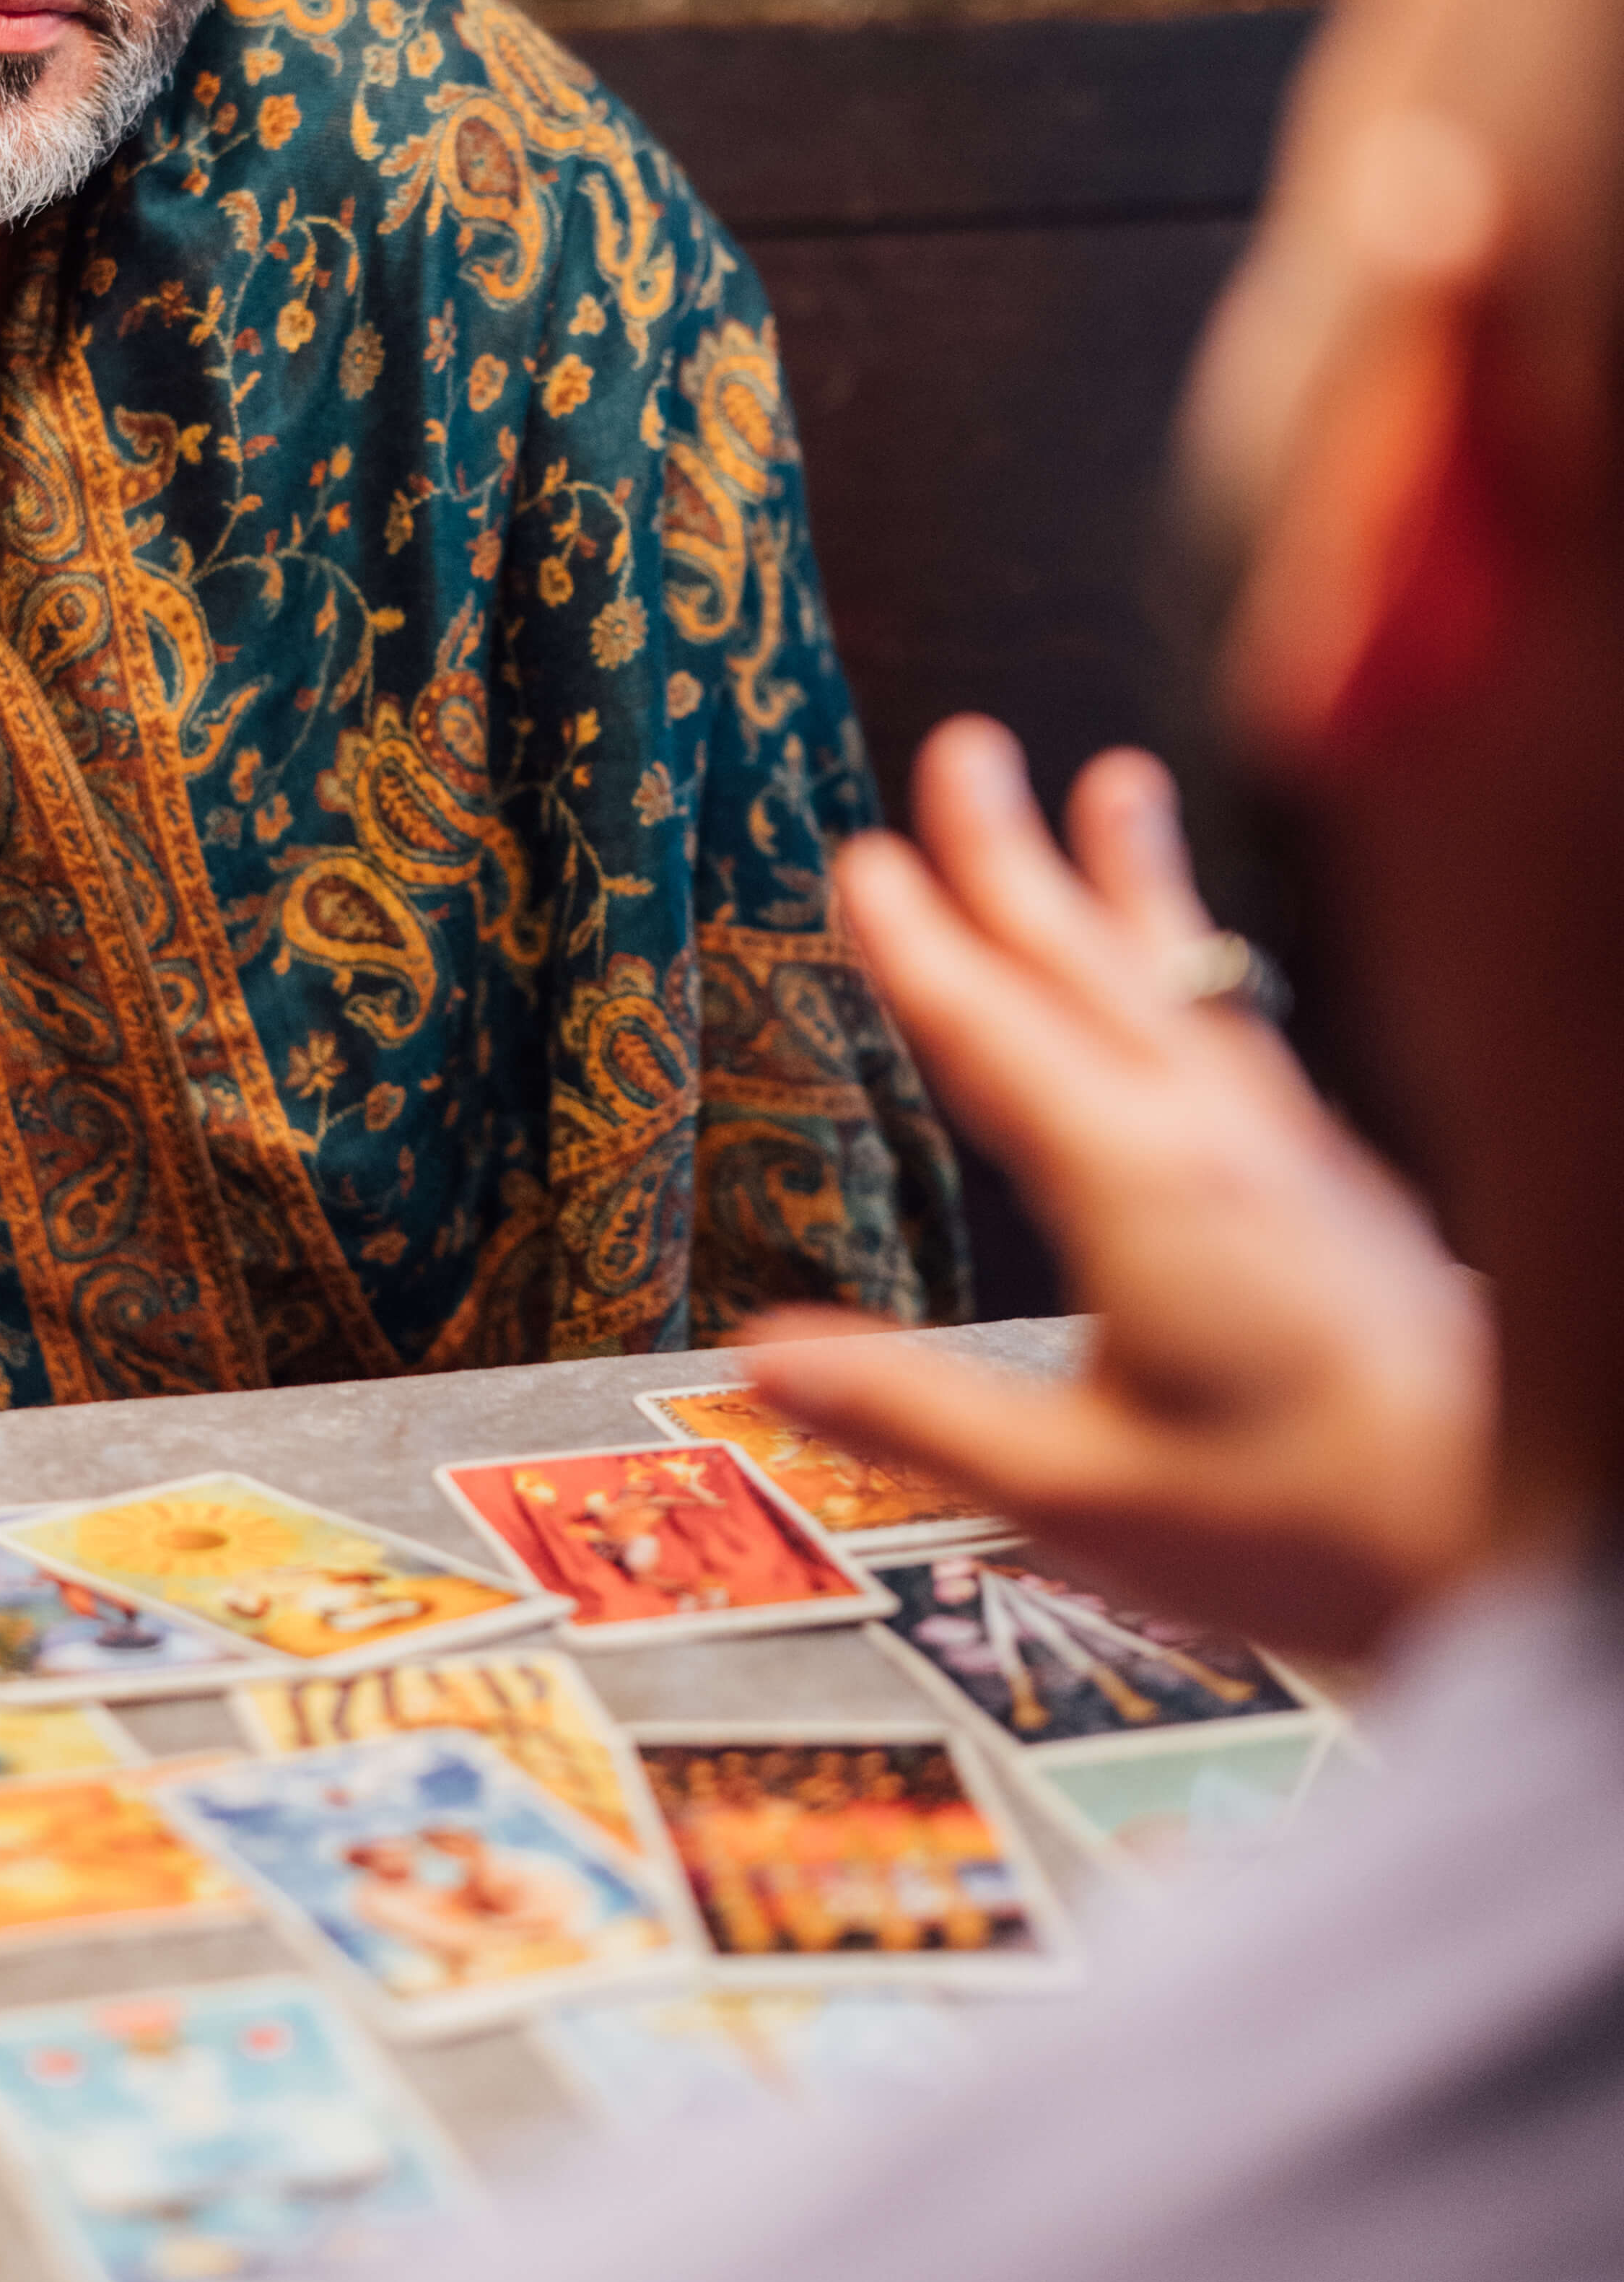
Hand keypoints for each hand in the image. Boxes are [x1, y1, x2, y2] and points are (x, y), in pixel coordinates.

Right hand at [739, 718, 1494, 1658]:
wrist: (1514, 1533)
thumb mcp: (1080, 1494)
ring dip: (1128, 881)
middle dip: (1016, 853)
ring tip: (1115, 782)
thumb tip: (768, 1357)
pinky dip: (1192, 964)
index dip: (920, 945)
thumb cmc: (1310, 1526)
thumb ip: (920, 1415)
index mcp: (1140, 1189)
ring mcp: (1286, 1154)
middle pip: (1091, 965)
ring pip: (1181, 981)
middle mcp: (1216, 1140)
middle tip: (965, 748)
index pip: (996, 1036)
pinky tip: (1192, 974)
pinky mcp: (1333, 1186)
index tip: (864, 856)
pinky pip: (1235, 1030)